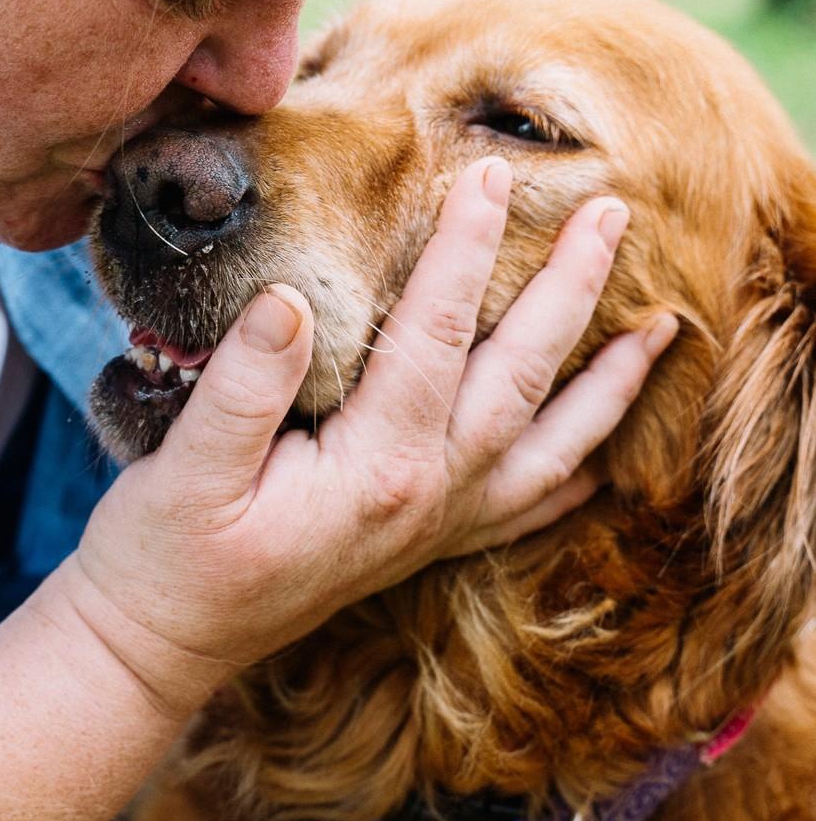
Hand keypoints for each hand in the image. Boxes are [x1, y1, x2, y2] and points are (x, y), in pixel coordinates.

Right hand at [60, 157, 675, 716]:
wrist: (159, 646)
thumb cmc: (163, 556)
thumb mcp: (182, 468)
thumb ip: (241, 388)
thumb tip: (289, 299)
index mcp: (372, 470)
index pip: (432, 336)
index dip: (462, 250)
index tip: (486, 174)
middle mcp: (424, 498)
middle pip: (520, 379)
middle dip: (570, 290)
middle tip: (613, 212)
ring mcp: (430, 526)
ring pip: (547, 445)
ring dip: (607, 384)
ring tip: (660, 327)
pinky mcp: (417, 544)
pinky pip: (522, 509)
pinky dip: (571, 473)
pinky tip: (597, 453)